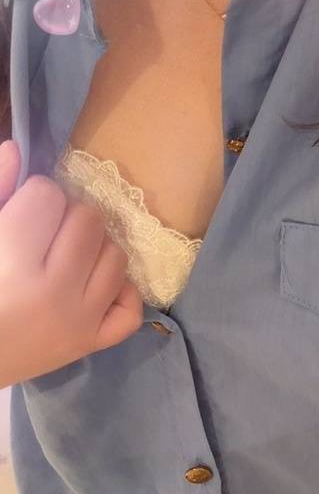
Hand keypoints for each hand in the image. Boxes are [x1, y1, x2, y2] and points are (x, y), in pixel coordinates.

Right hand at [0, 138, 143, 387]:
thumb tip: (17, 148)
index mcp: (12, 261)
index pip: (48, 196)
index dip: (32, 196)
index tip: (20, 212)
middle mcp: (54, 293)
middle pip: (89, 220)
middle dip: (66, 216)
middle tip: (43, 235)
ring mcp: (79, 322)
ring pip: (117, 256)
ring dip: (94, 249)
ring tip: (64, 258)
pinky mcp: (92, 345)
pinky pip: (131, 309)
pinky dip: (118, 292)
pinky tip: (91, 286)